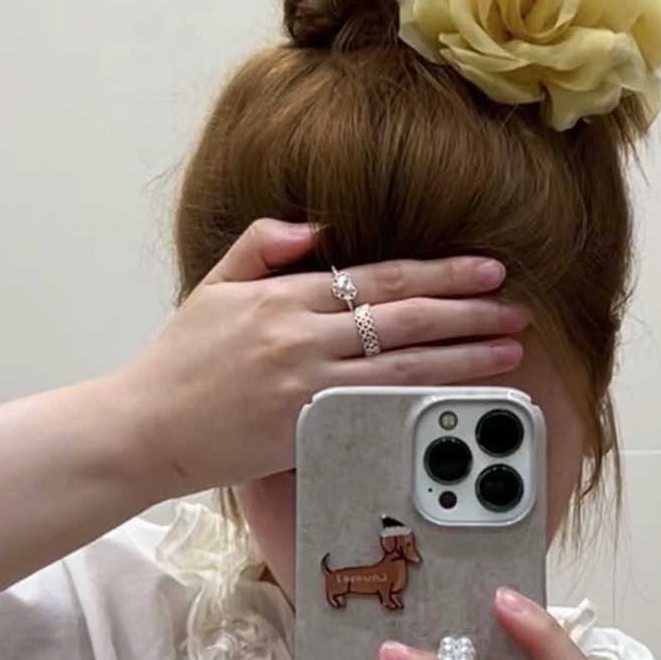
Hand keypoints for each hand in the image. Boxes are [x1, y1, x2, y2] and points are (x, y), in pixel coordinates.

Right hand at [117, 220, 526, 497]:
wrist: (144, 428)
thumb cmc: (181, 361)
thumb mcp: (216, 287)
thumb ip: (263, 247)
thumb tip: (317, 229)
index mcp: (284, 297)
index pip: (380, 279)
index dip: (440, 274)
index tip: (487, 271)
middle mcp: (301, 337)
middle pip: (404, 318)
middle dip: (469, 312)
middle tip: (516, 310)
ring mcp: (307, 386)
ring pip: (403, 366)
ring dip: (463, 357)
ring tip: (508, 351)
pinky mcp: (306, 431)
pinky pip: (377, 412)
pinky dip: (422, 402)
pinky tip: (458, 398)